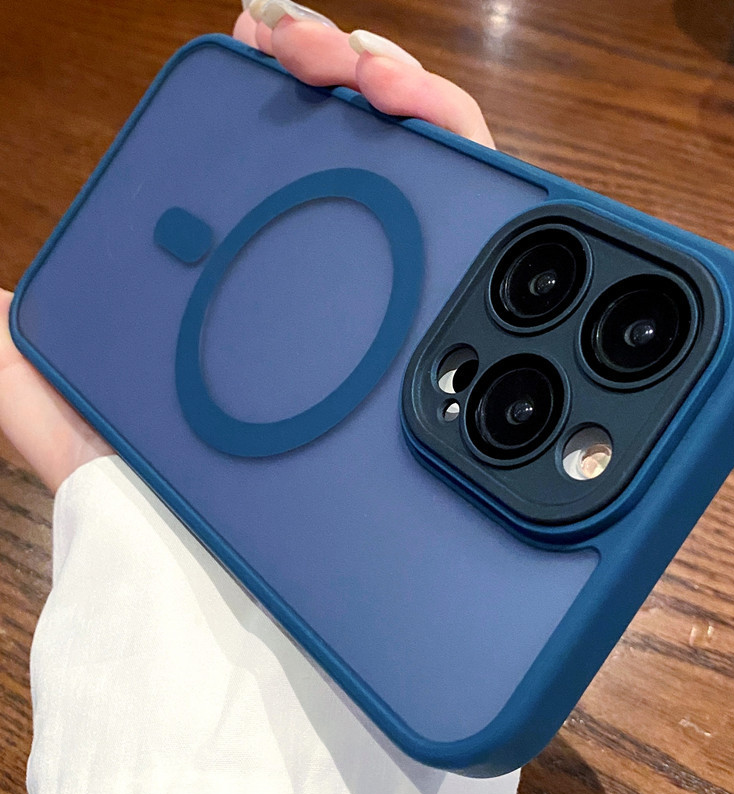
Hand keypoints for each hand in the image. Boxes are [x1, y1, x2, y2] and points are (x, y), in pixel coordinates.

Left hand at [0, 2, 494, 492]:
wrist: (246, 584)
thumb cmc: (175, 513)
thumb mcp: (88, 431)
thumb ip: (29, 373)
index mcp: (257, 295)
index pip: (276, 163)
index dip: (273, 84)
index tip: (259, 41)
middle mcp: (333, 293)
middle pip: (354, 148)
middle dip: (344, 69)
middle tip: (314, 55)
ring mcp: (395, 303)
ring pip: (420, 165)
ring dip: (404, 94)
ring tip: (373, 79)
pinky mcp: (446, 325)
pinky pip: (474, 221)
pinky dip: (459, 152)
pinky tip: (424, 129)